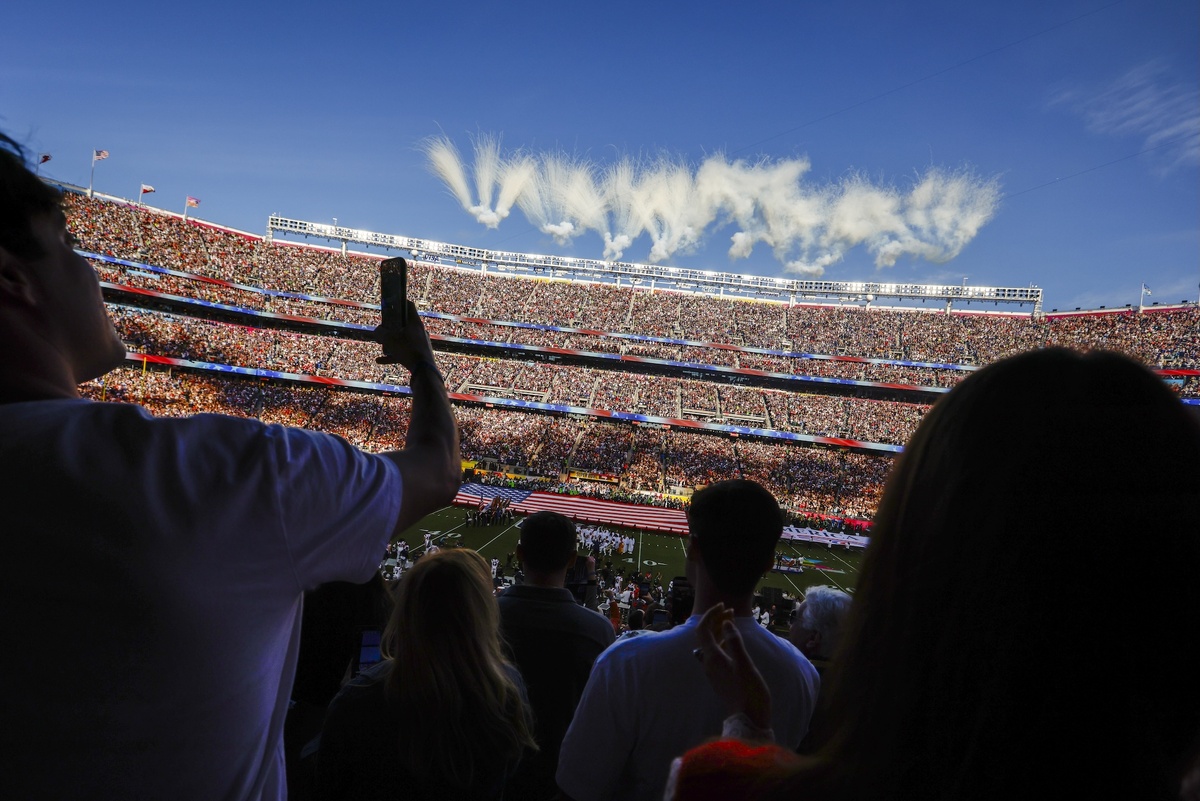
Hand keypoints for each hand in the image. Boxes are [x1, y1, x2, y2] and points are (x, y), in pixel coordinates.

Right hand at [374, 301, 433, 368]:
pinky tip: (380, 361)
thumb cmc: (407, 350)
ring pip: (403, 339)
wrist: (424, 371)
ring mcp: (421, 342)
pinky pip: (405, 352)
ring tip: (382, 348)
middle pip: (404, 324)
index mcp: (415, 322)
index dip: (399, 302)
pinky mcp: (421, 354)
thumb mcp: (389, 339)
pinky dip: (394, 355)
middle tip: (382, 331)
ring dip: (391, 343)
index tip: (390, 303)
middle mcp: (420, 331)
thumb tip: (377, 331)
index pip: (408, 305)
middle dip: (391, 328)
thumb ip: (380, 332)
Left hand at [695, 603, 771, 730]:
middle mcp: (709, 663)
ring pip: (712, 644)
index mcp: (712, 658)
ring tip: (733, 620)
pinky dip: (723, 642)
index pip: (703, 629)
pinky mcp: (720, 677)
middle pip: (706, 635)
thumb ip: (734, 642)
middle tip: (731, 611)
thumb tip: (726, 623)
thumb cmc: (749, 692)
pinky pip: (717, 653)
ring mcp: (714, 671)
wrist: (748, 720)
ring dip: (720, 630)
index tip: (725, 606)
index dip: (711, 615)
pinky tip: (733, 641)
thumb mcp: (745, 664)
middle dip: (716, 620)